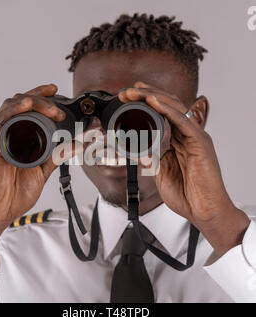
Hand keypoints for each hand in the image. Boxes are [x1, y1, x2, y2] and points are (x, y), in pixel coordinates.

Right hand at [0, 84, 67, 229]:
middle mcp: (6, 136)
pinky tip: (24, 109)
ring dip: (27, 102)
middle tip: (57, 106)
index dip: (39, 96)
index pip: (26, 109)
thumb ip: (58, 155)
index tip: (54, 89)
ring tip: (45, 104)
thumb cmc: (13, 192)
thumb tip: (78, 143)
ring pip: (7, 110)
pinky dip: (11, 114)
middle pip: (18, 105)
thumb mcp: (42, 170)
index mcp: (18, 138)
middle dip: (39, 99)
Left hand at [119, 82, 249, 255]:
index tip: (128, 98)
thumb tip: (138, 148)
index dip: (146, 102)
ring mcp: (195, 137)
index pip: (163, 114)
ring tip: (136, 91)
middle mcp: (188, 134)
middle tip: (127, 91)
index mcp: (179, 140)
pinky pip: (183, 122)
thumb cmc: (186, 194)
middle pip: (168, 106)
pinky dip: (168, 110)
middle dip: (147, 95)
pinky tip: (154, 101)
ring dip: (153, 97)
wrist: (203, 211)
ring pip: (175, 108)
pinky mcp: (201, 143)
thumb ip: (152, 156)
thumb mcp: (160, 171)